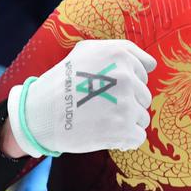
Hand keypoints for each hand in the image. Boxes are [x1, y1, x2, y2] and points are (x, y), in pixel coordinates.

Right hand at [6, 39, 155, 157]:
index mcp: (120, 55)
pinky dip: (124, 140)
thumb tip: (151, 64)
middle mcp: (127, 77)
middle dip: (126, 102)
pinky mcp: (124, 129)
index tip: (107, 87)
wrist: (39, 113)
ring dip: (125, 121)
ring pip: (142, 117)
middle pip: (144, 95)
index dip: (125, 81)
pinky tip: (106, 134)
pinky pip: (138, 136)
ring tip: (101, 119)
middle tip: (100, 105)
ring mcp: (126, 104)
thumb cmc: (62, 82)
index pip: (144, 70)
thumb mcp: (87, 51)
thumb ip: (119, 51)